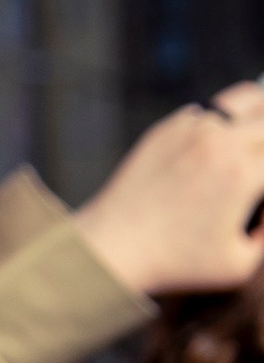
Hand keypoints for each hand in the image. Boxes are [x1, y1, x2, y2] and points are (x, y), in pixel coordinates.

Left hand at [75, 86, 263, 297]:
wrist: (114, 246)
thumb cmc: (177, 263)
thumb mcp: (238, 264)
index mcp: (244, 174)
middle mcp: (220, 143)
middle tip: (262, 163)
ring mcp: (192, 130)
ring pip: (246, 98)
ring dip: (258, 114)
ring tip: (258, 130)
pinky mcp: (168, 128)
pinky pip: (210, 111)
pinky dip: (224, 119)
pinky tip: (224, 136)